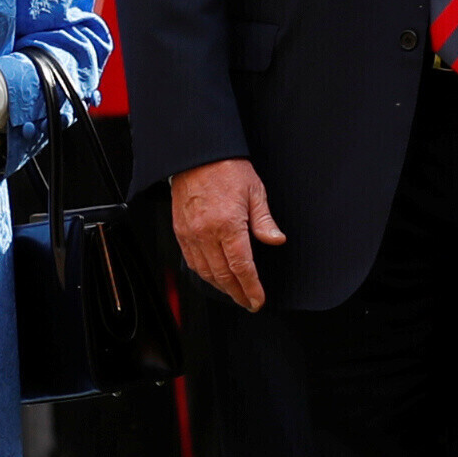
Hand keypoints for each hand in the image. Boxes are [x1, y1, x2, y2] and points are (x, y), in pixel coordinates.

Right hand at [171, 158, 286, 311]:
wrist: (197, 154)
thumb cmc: (227, 168)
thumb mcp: (255, 191)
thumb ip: (265, 221)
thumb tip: (276, 240)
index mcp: (228, 224)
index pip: (242, 267)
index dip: (251, 288)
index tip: (258, 300)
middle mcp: (206, 233)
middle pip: (223, 275)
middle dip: (238, 293)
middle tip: (248, 302)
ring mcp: (191, 234)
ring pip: (205, 272)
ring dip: (221, 287)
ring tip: (234, 293)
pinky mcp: (180, 231)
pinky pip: (191, 261)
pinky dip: (203, 274)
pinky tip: (213, 277)